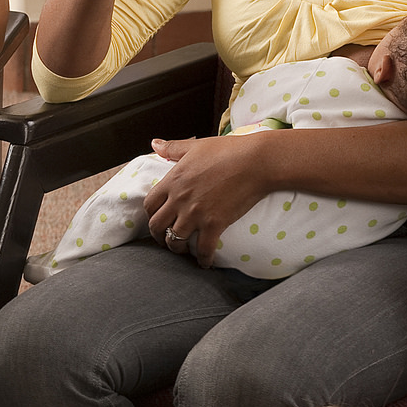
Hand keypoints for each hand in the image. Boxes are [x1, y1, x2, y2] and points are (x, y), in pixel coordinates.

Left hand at [142, 133, 272, 264]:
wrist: (256, 161)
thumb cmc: (228, 150)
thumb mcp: (195, 147)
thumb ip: (172, 148)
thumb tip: (155, 143)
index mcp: (173, 181)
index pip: (149, 205)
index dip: (151, 215)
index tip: (157, 218)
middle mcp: (179, 200)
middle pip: (157, 226)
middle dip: (158, 236)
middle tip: (165, 239)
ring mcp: (195, 214)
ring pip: (175, 241)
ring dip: (176, 249)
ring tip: (183, 251)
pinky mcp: (215, 224)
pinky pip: (203, 249)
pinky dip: (203, 259)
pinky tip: (206, 263)